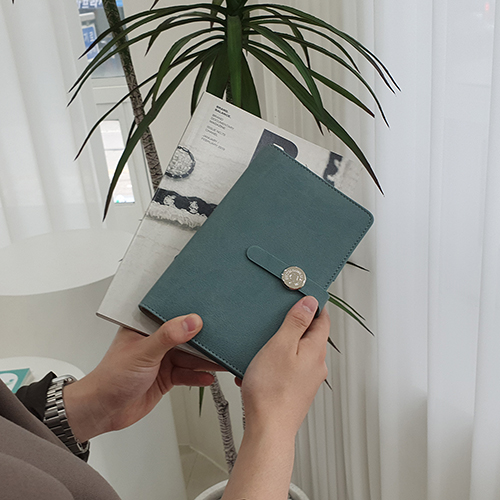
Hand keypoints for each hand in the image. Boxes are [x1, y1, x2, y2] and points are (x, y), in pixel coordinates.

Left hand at [63, 314, 220, 441]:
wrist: (103, 411)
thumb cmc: (110, 378)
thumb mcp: (143, 352)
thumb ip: (168, 336)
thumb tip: (191, 321)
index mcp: (145, 327)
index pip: (173, 316)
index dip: (191, 315)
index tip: (211, 315)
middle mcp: (155, 342)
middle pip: (186, 338)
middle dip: (203, 341)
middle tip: (223, 341)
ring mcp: (161, 360)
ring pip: (189, 357)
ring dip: (204, 361)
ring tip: (221, 361)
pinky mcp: (165, 377)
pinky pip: (187, 374)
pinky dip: (198, 377)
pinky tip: (208, 378)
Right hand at [222, 296, 329, 499]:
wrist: (268, 430)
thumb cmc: (272, 391)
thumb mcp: (281, 345)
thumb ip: (296, 322)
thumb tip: (310, 302)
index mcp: (315, 350)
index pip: (322, 319)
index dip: (313, 305)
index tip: (302, 296)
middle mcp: (316, 365)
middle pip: (309, 336)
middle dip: (293, 325)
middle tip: (277, 318)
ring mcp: (306, 380)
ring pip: (296, 353)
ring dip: (280, 346)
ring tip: (261, 347)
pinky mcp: (295, 391)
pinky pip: (286, 369)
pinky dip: (273, 365)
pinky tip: (256, 370)